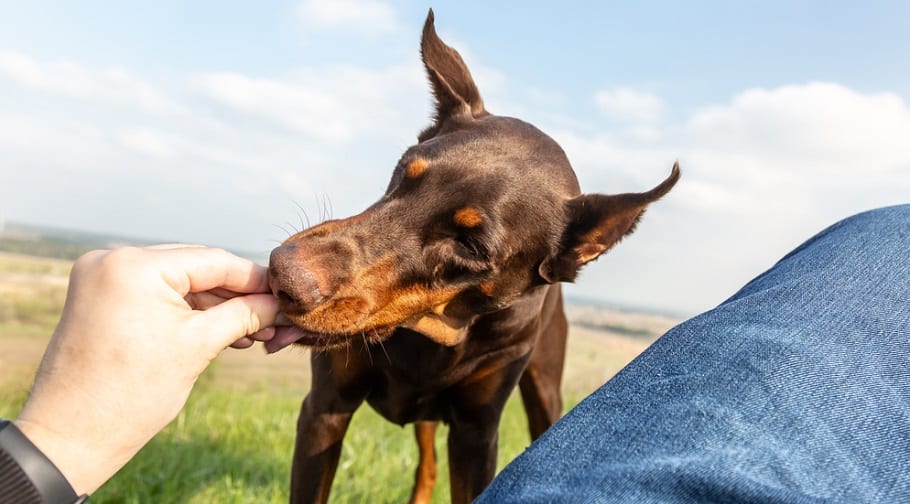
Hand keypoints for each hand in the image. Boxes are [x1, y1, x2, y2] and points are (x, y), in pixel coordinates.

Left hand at [14, 245, 281, 494]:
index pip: (213, 261)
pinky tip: (221, 332)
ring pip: (178, 282)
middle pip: (196, 268)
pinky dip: (187, 312)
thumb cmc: (132, 394)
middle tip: (273, 319)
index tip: (286, 297)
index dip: (255, 280)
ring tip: (253, 334)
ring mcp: (102, 277)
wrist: (70, 436)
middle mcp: (113, 260)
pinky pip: (156, 294)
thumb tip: (280, 304)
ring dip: (215, 307)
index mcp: (135, 266)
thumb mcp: (199, 347)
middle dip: (237, 296)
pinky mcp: (100, 297)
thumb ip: (244, 315)